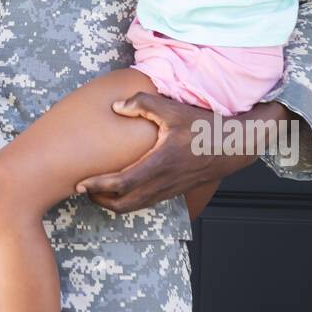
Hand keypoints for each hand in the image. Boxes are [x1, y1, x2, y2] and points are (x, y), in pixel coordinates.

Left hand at [74, 93, 277, 212]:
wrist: (232, 146)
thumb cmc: (203, 127)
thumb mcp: (173, 109)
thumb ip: (142, 104)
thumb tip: (116, 106)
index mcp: (159, 164)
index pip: (122, 183)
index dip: (98, 185)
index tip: (80, 182)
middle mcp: (163, 182)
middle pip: (124, 204)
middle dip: (100, 200)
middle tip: (83, 188)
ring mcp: (169, 190)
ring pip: (135, 207)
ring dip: (113, 202)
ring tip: (97, 189)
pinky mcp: (174, 191)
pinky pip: (146, 203)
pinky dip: (128, 200)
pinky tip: (121, 187)